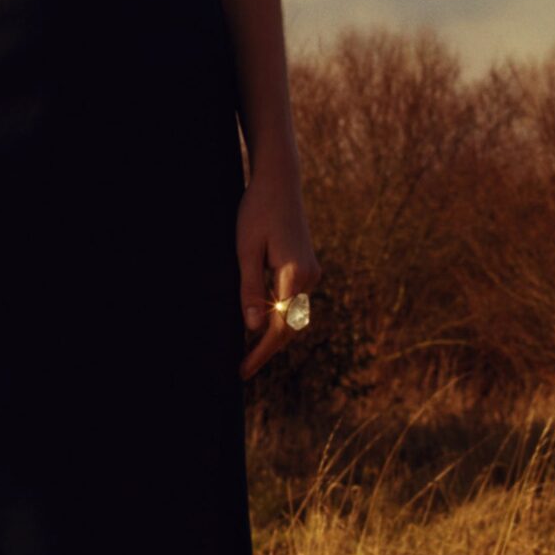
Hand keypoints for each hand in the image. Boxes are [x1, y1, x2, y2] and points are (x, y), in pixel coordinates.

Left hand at [236, 165, 321, 382]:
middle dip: (266, 349)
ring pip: (293, 316)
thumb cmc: (257, 212)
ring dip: (273, 335)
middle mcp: (310, 278)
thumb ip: (249, 289)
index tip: (243, 371)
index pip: (279, 327)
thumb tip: (252, 328)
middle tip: (242, 370)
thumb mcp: (245, 250)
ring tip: (248, 355)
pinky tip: (259, 325)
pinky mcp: (308, 269)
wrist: (279, 182)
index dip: (261, 352)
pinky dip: (278, 317)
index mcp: (295, 274)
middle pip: (289, 326)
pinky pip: (294, 302)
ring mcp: (312, 273)